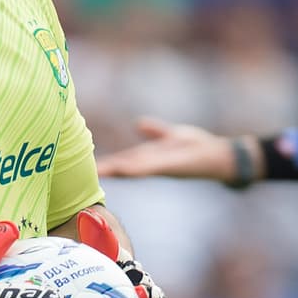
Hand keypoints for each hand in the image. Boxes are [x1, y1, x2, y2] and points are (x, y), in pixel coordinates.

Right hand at [97, 117, 247, 182]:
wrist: (221, 156)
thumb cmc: (199, 147)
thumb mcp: (173, 135)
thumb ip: (155, 131)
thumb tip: (138, 123)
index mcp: (150, 156)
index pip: (122, 158)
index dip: (105, 161)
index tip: (83, 162)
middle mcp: (152, 163)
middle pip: (122, 166)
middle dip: (103, 169)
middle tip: (77, 175)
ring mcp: (160, 166)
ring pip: (132, 168)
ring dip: (114, 171)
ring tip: (94, 172)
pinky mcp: (172, 165)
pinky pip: (150, 167)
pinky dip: (136, 168)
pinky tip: (123, 169)